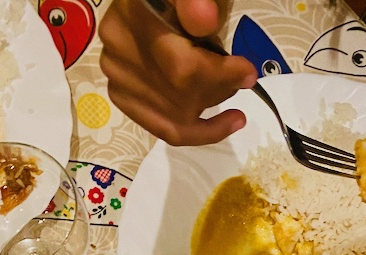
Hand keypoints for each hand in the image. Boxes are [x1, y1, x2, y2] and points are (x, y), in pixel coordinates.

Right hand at [99, 0, 255, 145]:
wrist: (152, 2)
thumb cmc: (179, 0)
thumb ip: (196, 2)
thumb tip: (205, 21)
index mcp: (134, 17)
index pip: (181, 67)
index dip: (220, 76)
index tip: (248, 73)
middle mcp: (118, 53)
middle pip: (179, 96)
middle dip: (218, 91)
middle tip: (239, 78)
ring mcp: (117, 79)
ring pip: (175, 119)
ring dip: (212, 110)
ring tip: (229, 91)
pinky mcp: (123, 98)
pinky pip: (164, 128)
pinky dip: (198, 130)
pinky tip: (220, 122)